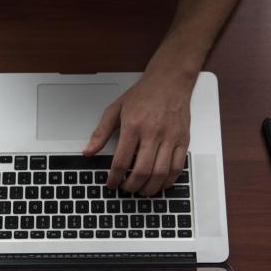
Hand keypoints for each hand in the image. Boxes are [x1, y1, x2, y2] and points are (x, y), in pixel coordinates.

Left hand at [83, 71, 193, 195]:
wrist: (170, 81)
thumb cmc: (144, 94)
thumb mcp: (115, 109)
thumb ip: (101, 132)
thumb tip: (88, 151)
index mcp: (133, 126)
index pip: (121, 161)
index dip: (114, 178)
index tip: (112, 184)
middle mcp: (152, 133)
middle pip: (142, 171)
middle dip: (132, 186)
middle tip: (126, 188)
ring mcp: (170, 137)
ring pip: (161, 173)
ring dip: (150, 188)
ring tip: (142, 190)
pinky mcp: (183, 140)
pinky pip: (178, 167)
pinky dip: (168, 181)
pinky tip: (160, 183)